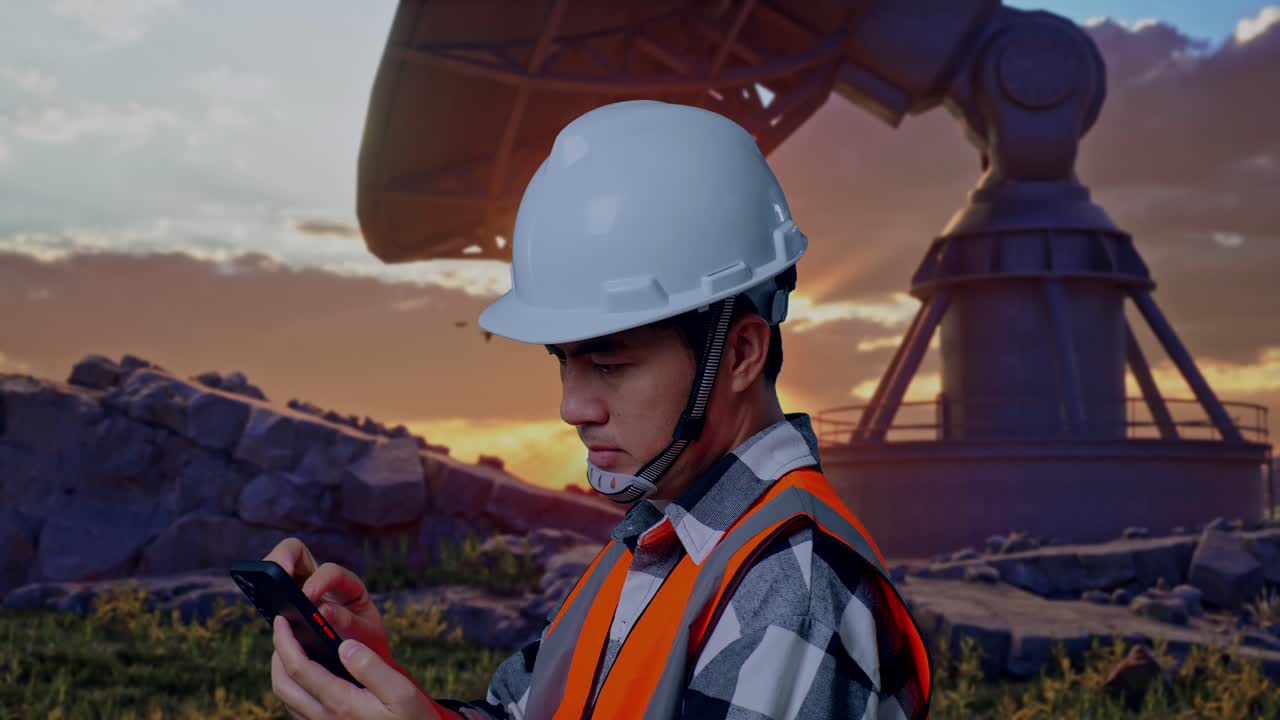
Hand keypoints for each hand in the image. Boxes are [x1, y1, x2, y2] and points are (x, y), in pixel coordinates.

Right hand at [262, 538, 394, 670]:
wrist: (361, 662)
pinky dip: (261, 594)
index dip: (319, 580)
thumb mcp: (366, 634)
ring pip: (278, 568)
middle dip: (282, 557)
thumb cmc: (367, 644)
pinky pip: (270, 594)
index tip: (308, 596)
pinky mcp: (286, 608)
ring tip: (260, 588)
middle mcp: (321, 582)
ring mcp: (300, 592)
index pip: (331, 571)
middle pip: (296, 552)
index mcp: (346, 586)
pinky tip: (258, 603)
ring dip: (267, 573)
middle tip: (274, 573)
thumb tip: (322, 610)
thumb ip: (349, 622)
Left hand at [272, 614, 459, 718]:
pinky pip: (299, 708)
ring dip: (282, 671)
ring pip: (288, 699)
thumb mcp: (402, 692)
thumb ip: (372, 667)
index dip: (285, 641)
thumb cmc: (414, 719)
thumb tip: (345, 645)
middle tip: (283, 630)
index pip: (299, 668)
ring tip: (292, 648)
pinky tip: (309, 674)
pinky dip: (294, 686)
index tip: (282, 620)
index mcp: (341, 703)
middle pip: (283, 685)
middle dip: (277, 655)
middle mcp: (326, 718)